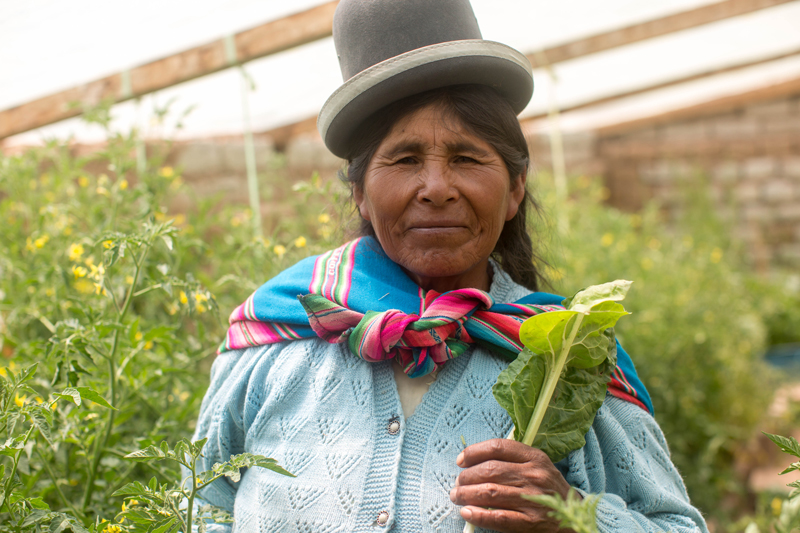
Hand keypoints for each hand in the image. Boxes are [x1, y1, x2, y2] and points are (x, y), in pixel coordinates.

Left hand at [449, 439, 577, 532]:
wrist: (573, 518)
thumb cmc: (548, 490)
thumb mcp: (537, 467)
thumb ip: (512, 460)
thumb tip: (472, 462)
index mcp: (535, 457)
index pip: (499, 447)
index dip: (474, 452)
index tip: (461, 460)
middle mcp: (534, 476)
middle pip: (491, 470)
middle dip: (467, 476)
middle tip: (457, 483)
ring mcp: (533, 499)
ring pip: (491, 492)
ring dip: (467, 494)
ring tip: (457, 496)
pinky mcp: (531, 522)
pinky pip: (499, 517)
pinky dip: (479, 515)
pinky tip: (467, 512)